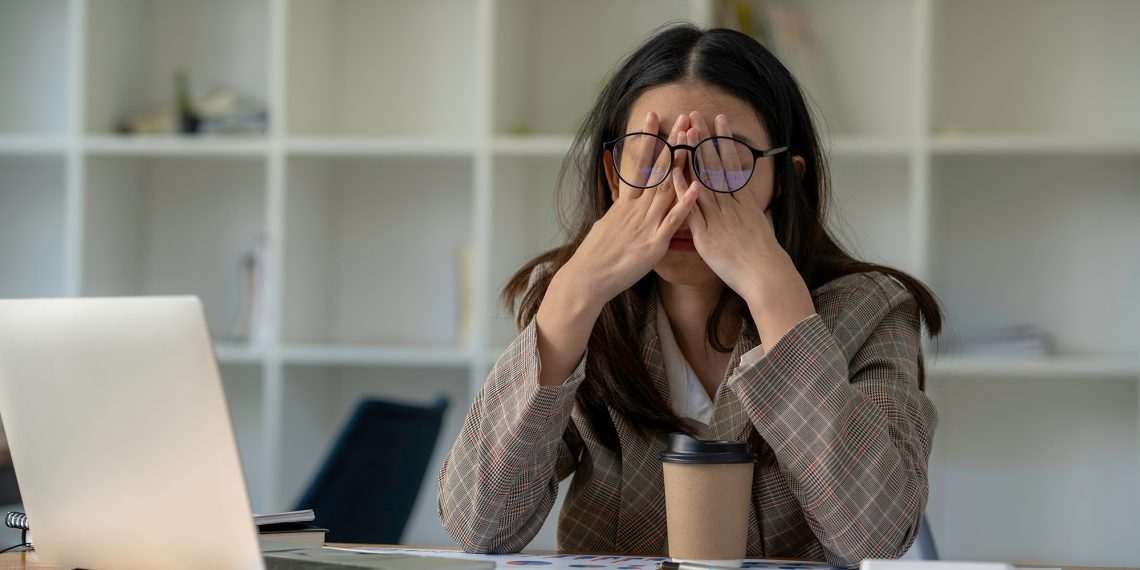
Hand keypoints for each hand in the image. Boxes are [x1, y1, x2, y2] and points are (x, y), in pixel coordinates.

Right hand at [558, 111, 699, 307]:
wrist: (587, 279)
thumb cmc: (595, 257)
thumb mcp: (606, 226)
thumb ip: (620, 212)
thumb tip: (622, 203)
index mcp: (625, 204)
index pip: (638, 163)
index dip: (646, 139)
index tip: (653, 116)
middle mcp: (636, 209)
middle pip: (657, 169)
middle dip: (671, 142)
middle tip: (682, 117)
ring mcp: (646, 224)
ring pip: (667, 188)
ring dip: (682, 163)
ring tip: (693, 140)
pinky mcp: (654, 243)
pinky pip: (673, 220)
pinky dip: (685, 203)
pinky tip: (697, 186)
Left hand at [673, 111, 814, 343]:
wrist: (766, 276)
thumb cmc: (764, 256)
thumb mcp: (761, 225)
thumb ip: (751, 210)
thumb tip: (749, 200)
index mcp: (744, 201)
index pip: (732, 164)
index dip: (724, 141)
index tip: (719, 120)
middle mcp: (731, 204)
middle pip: (716, 165)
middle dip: (706, 139)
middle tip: (696, 114)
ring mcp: (718, 217)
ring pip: (703, 180)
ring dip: (693, 155)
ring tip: (685, 132)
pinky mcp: (706, 234)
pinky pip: (692, 208)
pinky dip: (683, 190)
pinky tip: (674, 172)